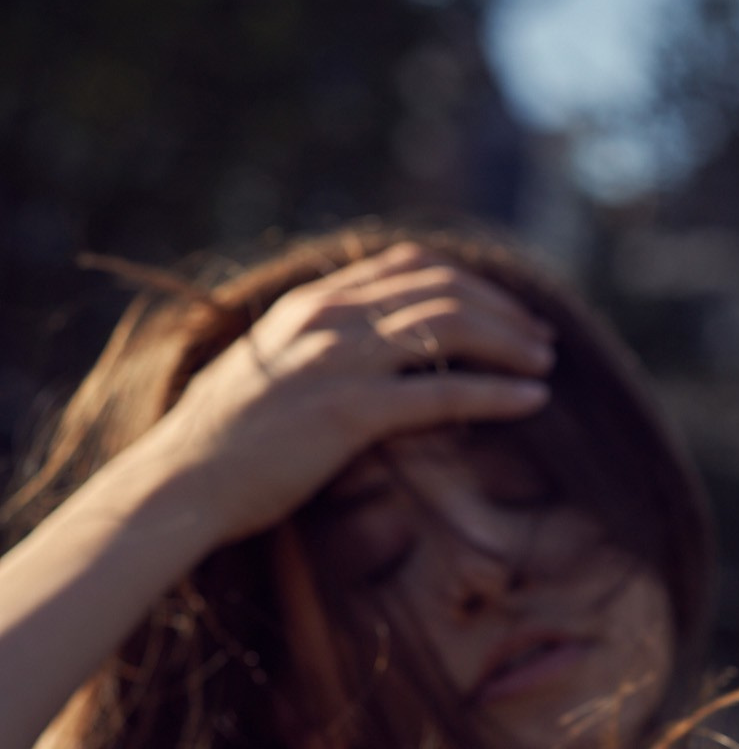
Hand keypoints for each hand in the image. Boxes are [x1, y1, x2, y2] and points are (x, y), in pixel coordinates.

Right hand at [132, 242, 554, 547]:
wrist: (183, 480)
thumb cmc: (225, 441)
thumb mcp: (270, 370)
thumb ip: (317, 348)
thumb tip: (363, 349)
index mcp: (313, 304)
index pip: (409, 268)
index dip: (469, 284)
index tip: (506, 310)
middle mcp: (331, 319)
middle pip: (442, 290)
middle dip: (503, 310)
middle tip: (541, 339)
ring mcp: (341, 362)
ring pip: (450, 328)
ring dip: (509, 342)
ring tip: (545, 362)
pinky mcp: (350, 412)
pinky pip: (443, 394)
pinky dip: (497, 394)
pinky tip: (534, 400)